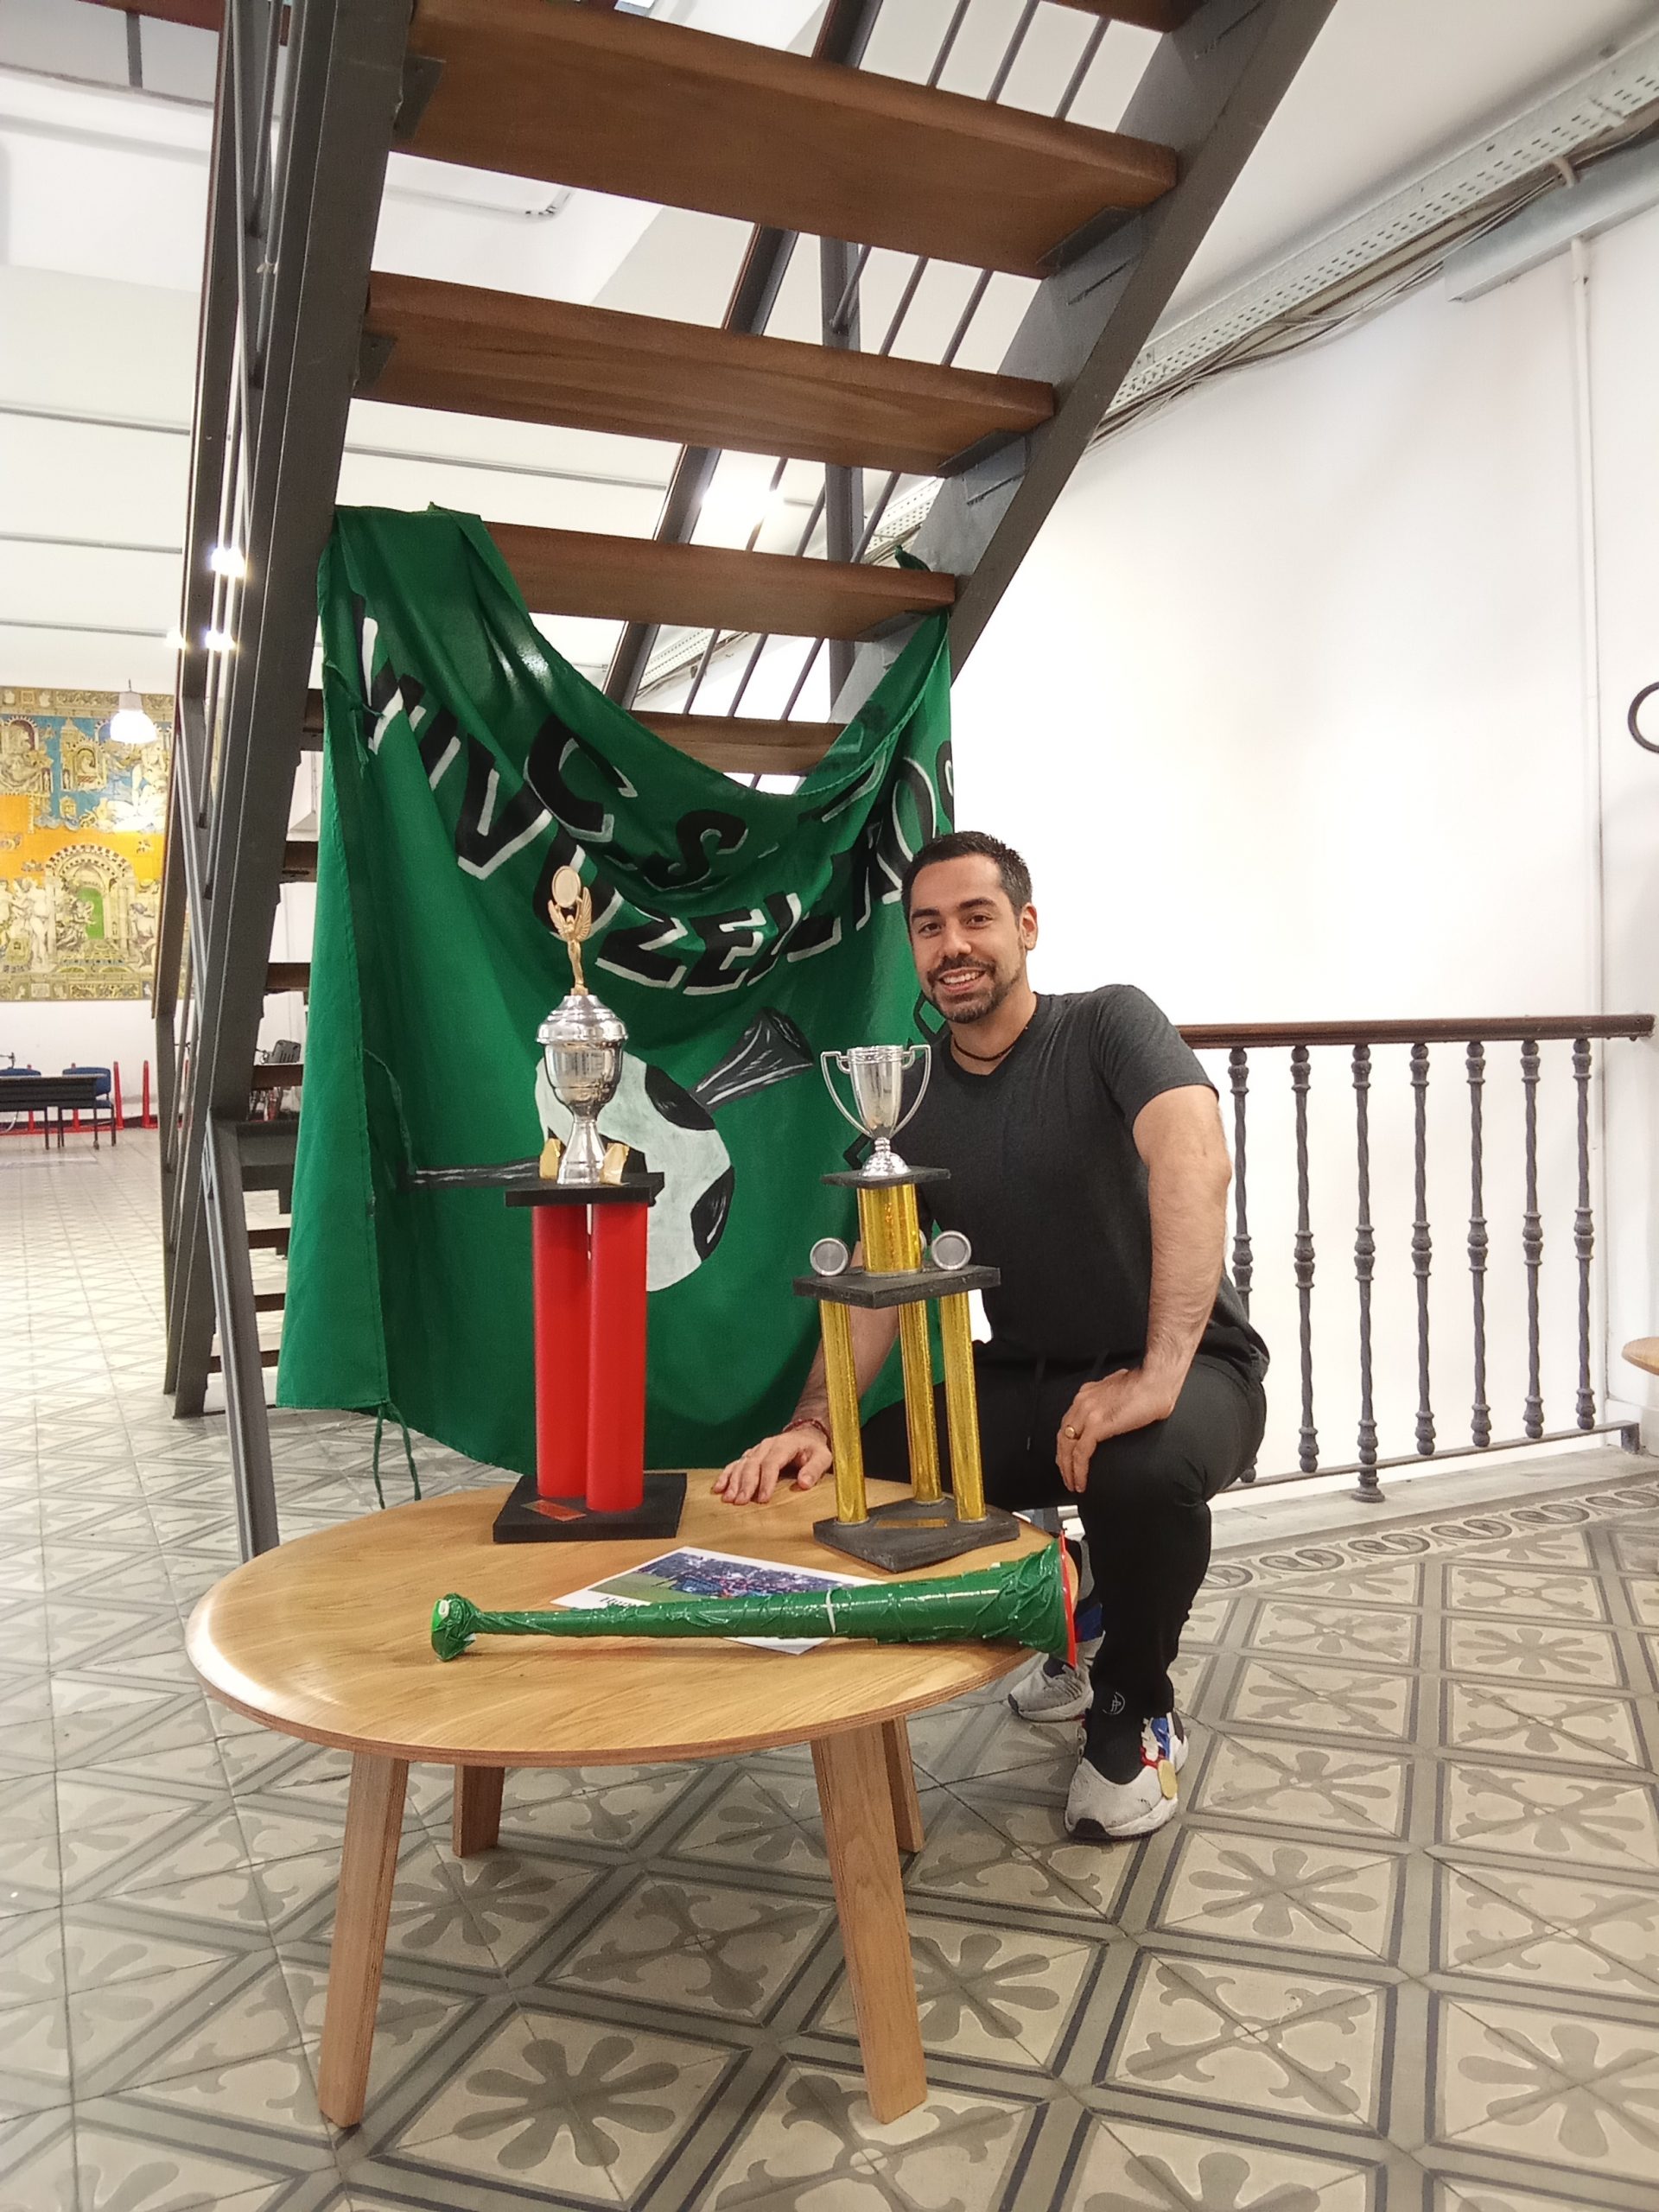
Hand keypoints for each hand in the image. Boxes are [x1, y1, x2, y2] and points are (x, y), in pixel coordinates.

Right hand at [712, 1425, 832, 1504]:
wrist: (805, 1435)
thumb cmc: (813, 1450)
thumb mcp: (822, 1457)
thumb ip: (814, 1469)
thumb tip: (804, 1483)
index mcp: (784, 1444)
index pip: (772, 1462)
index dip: (766, 1480)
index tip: (763, 1498)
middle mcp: (767, 1445)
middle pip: (753, 1464)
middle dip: (746, 1484)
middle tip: (741, 1501)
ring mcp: (756, 1450)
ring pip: (741, 1464)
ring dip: (733, 1482)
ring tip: (728, 1498)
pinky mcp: (750, 1456)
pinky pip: (735, 1464)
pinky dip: (726, 1476)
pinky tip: (718, 1488)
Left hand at [1056, 1367, 1180, 1491]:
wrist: (1155, 1382)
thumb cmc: (1146, 1385)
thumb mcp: (1120, 1392)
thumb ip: (1111, 1400)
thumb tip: (1115, 1409)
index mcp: (1087, 1395)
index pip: (1067, 1424)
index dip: (1065, 1445)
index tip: (1067, 1459)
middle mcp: (1082, 1403)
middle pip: (1062, 1437)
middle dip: (1062, 1460)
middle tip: (1066, 1476)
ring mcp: (1088, 1413)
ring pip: (1067, 1447)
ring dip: (1068, 1469)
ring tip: (1073, 1484)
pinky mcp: (1097, 1425)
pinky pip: (1081, 1453)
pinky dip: (1079, 1470)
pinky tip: (1081, 1481)